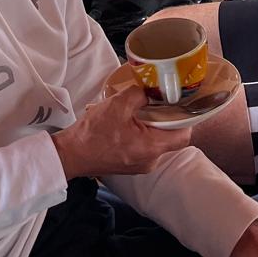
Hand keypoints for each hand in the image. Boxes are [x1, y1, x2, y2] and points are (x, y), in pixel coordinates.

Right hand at [50, 86, 191, 179]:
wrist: (71, 154)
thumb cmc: (93, 133)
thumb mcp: (118, 104)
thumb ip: (140, 94)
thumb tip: (151, 91)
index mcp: (151, 147)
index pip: (184, 135)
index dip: (185, 118)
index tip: (179, 104)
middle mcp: (150, 161)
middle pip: (171, 138)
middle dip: (167, 119)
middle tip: (159, 102)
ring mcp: (141, 165)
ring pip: (158, 142)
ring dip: (153, 126)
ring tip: (140, 111)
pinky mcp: (131, 165)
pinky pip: (146, 147)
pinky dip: (143, 134)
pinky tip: (129, 122)